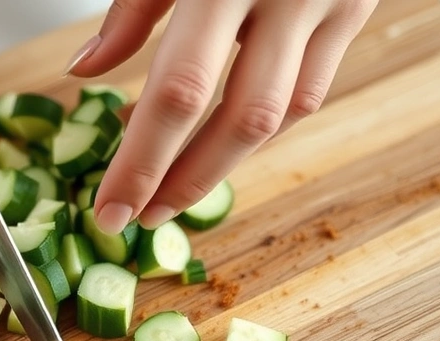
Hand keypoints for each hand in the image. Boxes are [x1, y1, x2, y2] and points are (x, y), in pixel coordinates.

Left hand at [67, 0, 378, 233]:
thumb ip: (129, 8)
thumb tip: (83, 71)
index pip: (177, 93)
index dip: (141, 163)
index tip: (109, 210)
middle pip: (240, 120)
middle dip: (184, 182)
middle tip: (137, 219)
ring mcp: (329, 2)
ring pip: (282, 115)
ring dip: (225, 164)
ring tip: (171, 192)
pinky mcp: (355, 8)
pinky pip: (312, 90)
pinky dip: (264, 126)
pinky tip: (220, 144)